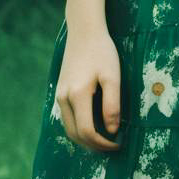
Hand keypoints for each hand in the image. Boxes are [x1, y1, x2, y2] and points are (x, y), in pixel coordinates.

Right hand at [54, 26, 122, 152]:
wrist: (84, 32)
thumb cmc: (102, 51)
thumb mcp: (112, 76)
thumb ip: (112, 104)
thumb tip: (112, 130)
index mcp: (77, 95)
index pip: (87, 131)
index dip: (102, 143)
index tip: (118, 143)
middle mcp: (64, 99)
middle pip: (75, 134)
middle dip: (93, 145)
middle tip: (112, 146)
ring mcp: (59, 96)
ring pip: (69, 128)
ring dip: (85, 139)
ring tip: (104, 140)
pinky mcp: (60, 92)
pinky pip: (67, 118)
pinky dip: (78, 128)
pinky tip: (93, 126)